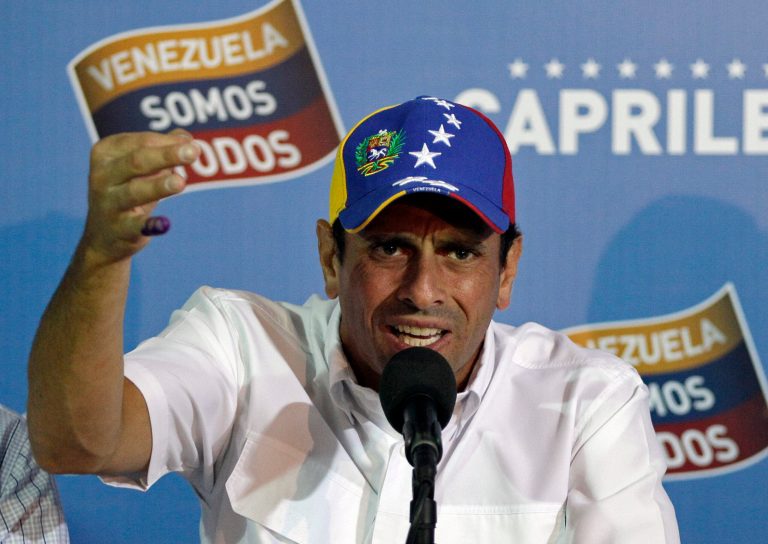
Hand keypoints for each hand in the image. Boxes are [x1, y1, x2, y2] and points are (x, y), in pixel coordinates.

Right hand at [82, 130, 200, 264]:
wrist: (105, 235)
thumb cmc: (128, 190)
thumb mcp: (141, 167)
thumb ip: (163, 148)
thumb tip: (187, 138)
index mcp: (106, 153)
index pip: (141, 142)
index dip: (168, 143)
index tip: (191, 143)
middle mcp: (102, 175)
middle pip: (137, 162)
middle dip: (166, 155)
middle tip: (194, 151)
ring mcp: (108, 203)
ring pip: (134, 192)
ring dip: (158, 186)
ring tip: (181, 182)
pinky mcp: (119, 229)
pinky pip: (135, 226)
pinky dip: (149, 225)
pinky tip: (165, 224)